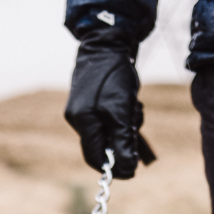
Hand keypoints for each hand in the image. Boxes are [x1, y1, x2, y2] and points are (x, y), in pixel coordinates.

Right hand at [65, 27, 155, 178]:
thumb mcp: (123, 112)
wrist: (107, 43)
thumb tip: (127, 170)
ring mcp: (81, 110)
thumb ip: (124, 142)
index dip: (114, 167)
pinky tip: (129, 104)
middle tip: (136, 126)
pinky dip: (120, 118)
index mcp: (82, 122)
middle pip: (102, 146)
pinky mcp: (89, 103)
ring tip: (134, 110)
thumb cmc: (115, 76)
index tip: (132, 169)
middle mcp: (77, 119)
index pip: (95, 158)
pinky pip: (106, 121)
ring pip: (107, 133)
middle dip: (122, 141)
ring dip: (124, 128)